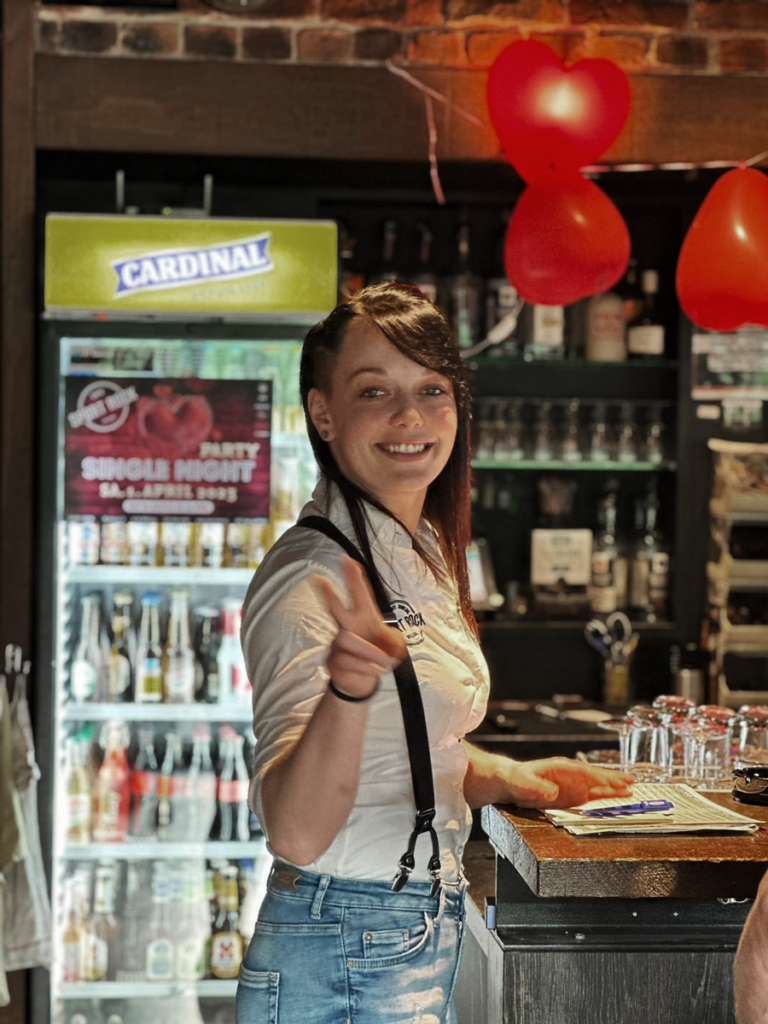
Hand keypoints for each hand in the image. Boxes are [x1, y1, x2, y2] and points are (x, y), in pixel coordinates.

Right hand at [311, 557, 406, 699]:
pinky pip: (347, 661)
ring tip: (383, 661)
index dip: (354, 578)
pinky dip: (364, 667)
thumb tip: (397, 646)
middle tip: (318, 580)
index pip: (359, 595)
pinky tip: (374, 670)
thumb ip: (397, 643)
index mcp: (364, 619)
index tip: (347, 560)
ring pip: (345, 640)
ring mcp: (337, 644)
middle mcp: (347, 628)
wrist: (361, 682)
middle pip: (336, 608)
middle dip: (328, 594)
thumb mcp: (393, 649)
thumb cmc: (377, 657)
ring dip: (367, 651)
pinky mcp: (333, 661)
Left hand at [502, 757, 634, 809]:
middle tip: (632, 781)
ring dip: (613, 787)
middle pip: (595, 775)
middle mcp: (570, 775)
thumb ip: (536, 787)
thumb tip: (551, 793)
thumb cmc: (514, 778)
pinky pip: (592, 795)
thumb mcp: (522, 782)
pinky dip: (605, 795)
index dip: (598, 776)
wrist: (509, 782)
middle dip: (613, 778)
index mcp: (559, 768)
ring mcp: (572, 785)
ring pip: (597, 785)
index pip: (583, 772)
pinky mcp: (571, 795)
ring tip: (631, 788)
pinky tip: (617, 795)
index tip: (612, 781)